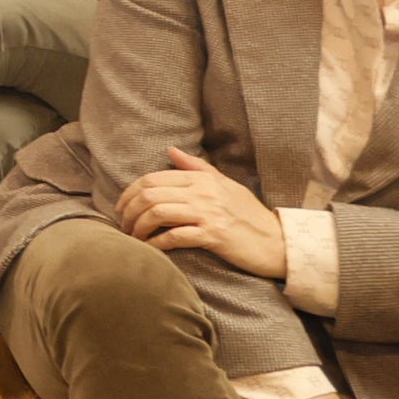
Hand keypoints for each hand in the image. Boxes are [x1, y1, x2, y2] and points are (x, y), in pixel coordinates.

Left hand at [117, 147, 287, 279]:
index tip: (121, 208)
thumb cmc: (248, 214)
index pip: (153, 178)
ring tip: (133, 237)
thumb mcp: (225, 185)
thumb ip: (196, 168)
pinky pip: (175, 236)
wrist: (277, 241)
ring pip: (158, 212)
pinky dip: (157, 242)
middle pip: (151, 194)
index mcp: (203, 178)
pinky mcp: (214, 235)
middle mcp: (204, 192)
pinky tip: (150, 248)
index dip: (130, 193)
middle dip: (129, 210)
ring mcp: (209, 213)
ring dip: (139, 226)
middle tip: (123, 225)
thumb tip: (170, 150)